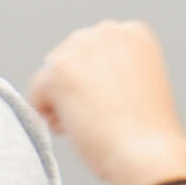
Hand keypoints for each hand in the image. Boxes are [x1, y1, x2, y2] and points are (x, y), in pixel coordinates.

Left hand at [30, 21, 185, 184]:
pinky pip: (37, 92)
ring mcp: (82, 48)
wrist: (148, 152)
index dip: (96, 81)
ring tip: (84, 125)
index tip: (107, 105)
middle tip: (93, 118)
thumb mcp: (139, 87)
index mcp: (133, 33)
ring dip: (60, 100)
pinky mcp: (60, 69)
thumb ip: (113, 74)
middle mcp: (108, 32)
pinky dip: (46, 113)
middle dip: (74, 86)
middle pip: (69, 57)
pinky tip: (69, 129)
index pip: (93, 51)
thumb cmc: (148, 133)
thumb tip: (82, 82)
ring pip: (51, 74)